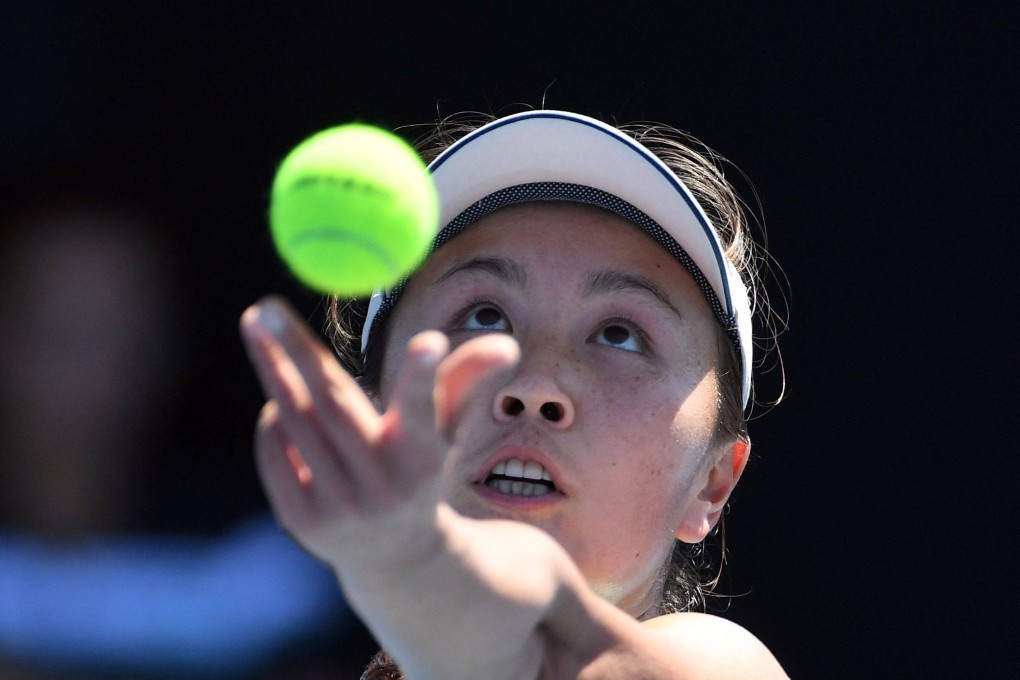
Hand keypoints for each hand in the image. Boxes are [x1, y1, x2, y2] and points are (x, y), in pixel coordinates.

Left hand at [239, 296, 517, 572]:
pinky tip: (277, 400)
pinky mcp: (302, 521)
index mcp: (425, 456)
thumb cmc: (420, 469)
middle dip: (296, 351)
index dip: (425, 376)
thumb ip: (465, 379)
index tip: (428, 341)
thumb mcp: (445, 428)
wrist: (395, 558)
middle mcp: (385, 485)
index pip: (425, 410)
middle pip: (333, 404)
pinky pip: (276, 451)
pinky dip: (273, 419)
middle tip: (267, 307)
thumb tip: (506, 344)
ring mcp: (340, 507)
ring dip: (273, 370)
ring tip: (257, 327)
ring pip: (296, 422)